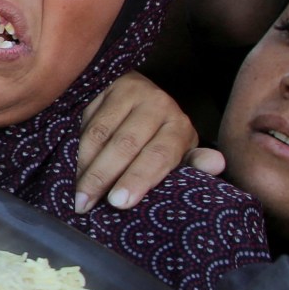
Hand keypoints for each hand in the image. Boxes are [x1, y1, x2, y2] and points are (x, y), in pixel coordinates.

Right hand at [75, 71, 218, 213]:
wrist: (142, 97)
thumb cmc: (160, 138)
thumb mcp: (180, 153)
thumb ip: (193, 164)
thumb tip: (217, 165)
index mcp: (179, 126)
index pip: (159, 155)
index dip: (138, 179)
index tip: (119, 202)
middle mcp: (158, 105)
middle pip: (126, 145)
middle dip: (104, 176)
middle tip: (86, 203)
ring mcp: (130, 92)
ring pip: (101, 133)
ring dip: (85, 166)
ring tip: (76, 193)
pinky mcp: (105, 86)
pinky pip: (86, 121)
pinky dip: (76, 148)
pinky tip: (72, 169)